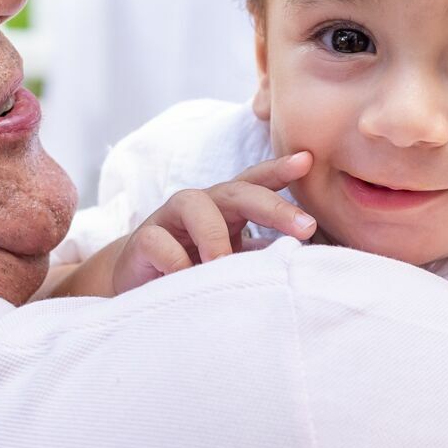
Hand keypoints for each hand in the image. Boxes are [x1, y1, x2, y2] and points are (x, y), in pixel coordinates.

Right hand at [109, 153, 315, 293]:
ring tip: (224, 264)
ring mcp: (170, 219)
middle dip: (273, 206)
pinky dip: (175, 261)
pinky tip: (186, 278)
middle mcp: (202, 205)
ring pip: (194, 203)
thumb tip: (302, 263)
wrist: (140, 287)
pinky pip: (159, 241)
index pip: (256, 183)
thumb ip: (259, 257)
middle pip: (237, 190)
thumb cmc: (194, 271)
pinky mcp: (143, 241)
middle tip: (305, 227)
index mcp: (228, 208)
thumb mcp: (232, 263)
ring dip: (215, 235)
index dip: (280, 169)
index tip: (307, 160)